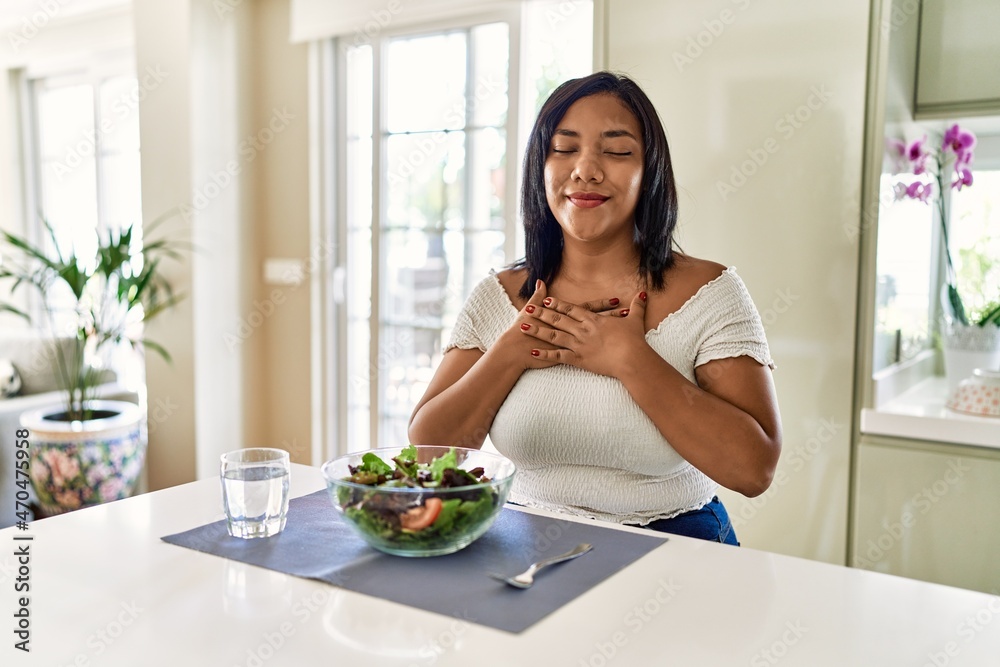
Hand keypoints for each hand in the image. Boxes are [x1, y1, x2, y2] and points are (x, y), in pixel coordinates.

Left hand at [521, 284, 648, 376]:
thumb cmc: (634, 341)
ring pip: (553, 336)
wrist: (632, 359)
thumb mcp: (635, 320)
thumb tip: (643, 294)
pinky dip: (545, 354)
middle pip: (558, 320)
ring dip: (537, 331)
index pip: (572, 309)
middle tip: (528, 309)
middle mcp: (583, 330)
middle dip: (542, 314)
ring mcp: (579, 345)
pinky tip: (533, 352)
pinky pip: (558, 357)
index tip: (546, 300)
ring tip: (522, 326)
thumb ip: (636, 306)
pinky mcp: (578, 359)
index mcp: (593, 320)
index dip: (558, 304)